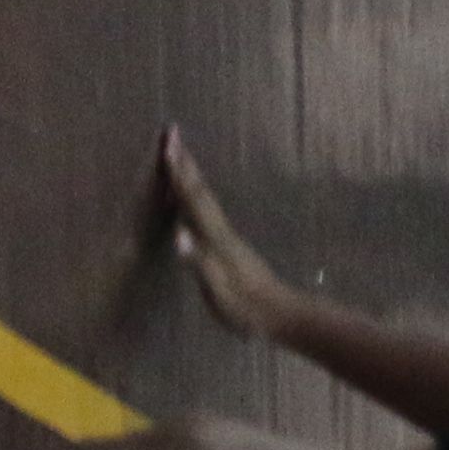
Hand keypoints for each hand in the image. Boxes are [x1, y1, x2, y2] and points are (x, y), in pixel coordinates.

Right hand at [147, 127, 300, 341]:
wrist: (280, 314)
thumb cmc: (246, 307)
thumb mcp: (219, 290)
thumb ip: (199, 261)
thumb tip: (179, 232)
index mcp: (216, 237)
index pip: (194, 198)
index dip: (179, 171)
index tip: (168, 142)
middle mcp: (221, 230)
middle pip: (200, 190)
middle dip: (184, 162)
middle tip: (172, 134)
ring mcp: (226, 237)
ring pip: (204, 198)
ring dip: (190, 175)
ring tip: (179, 158)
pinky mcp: (228, 246)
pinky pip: (205, 212)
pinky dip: (194, 196)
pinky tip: (192, 200)